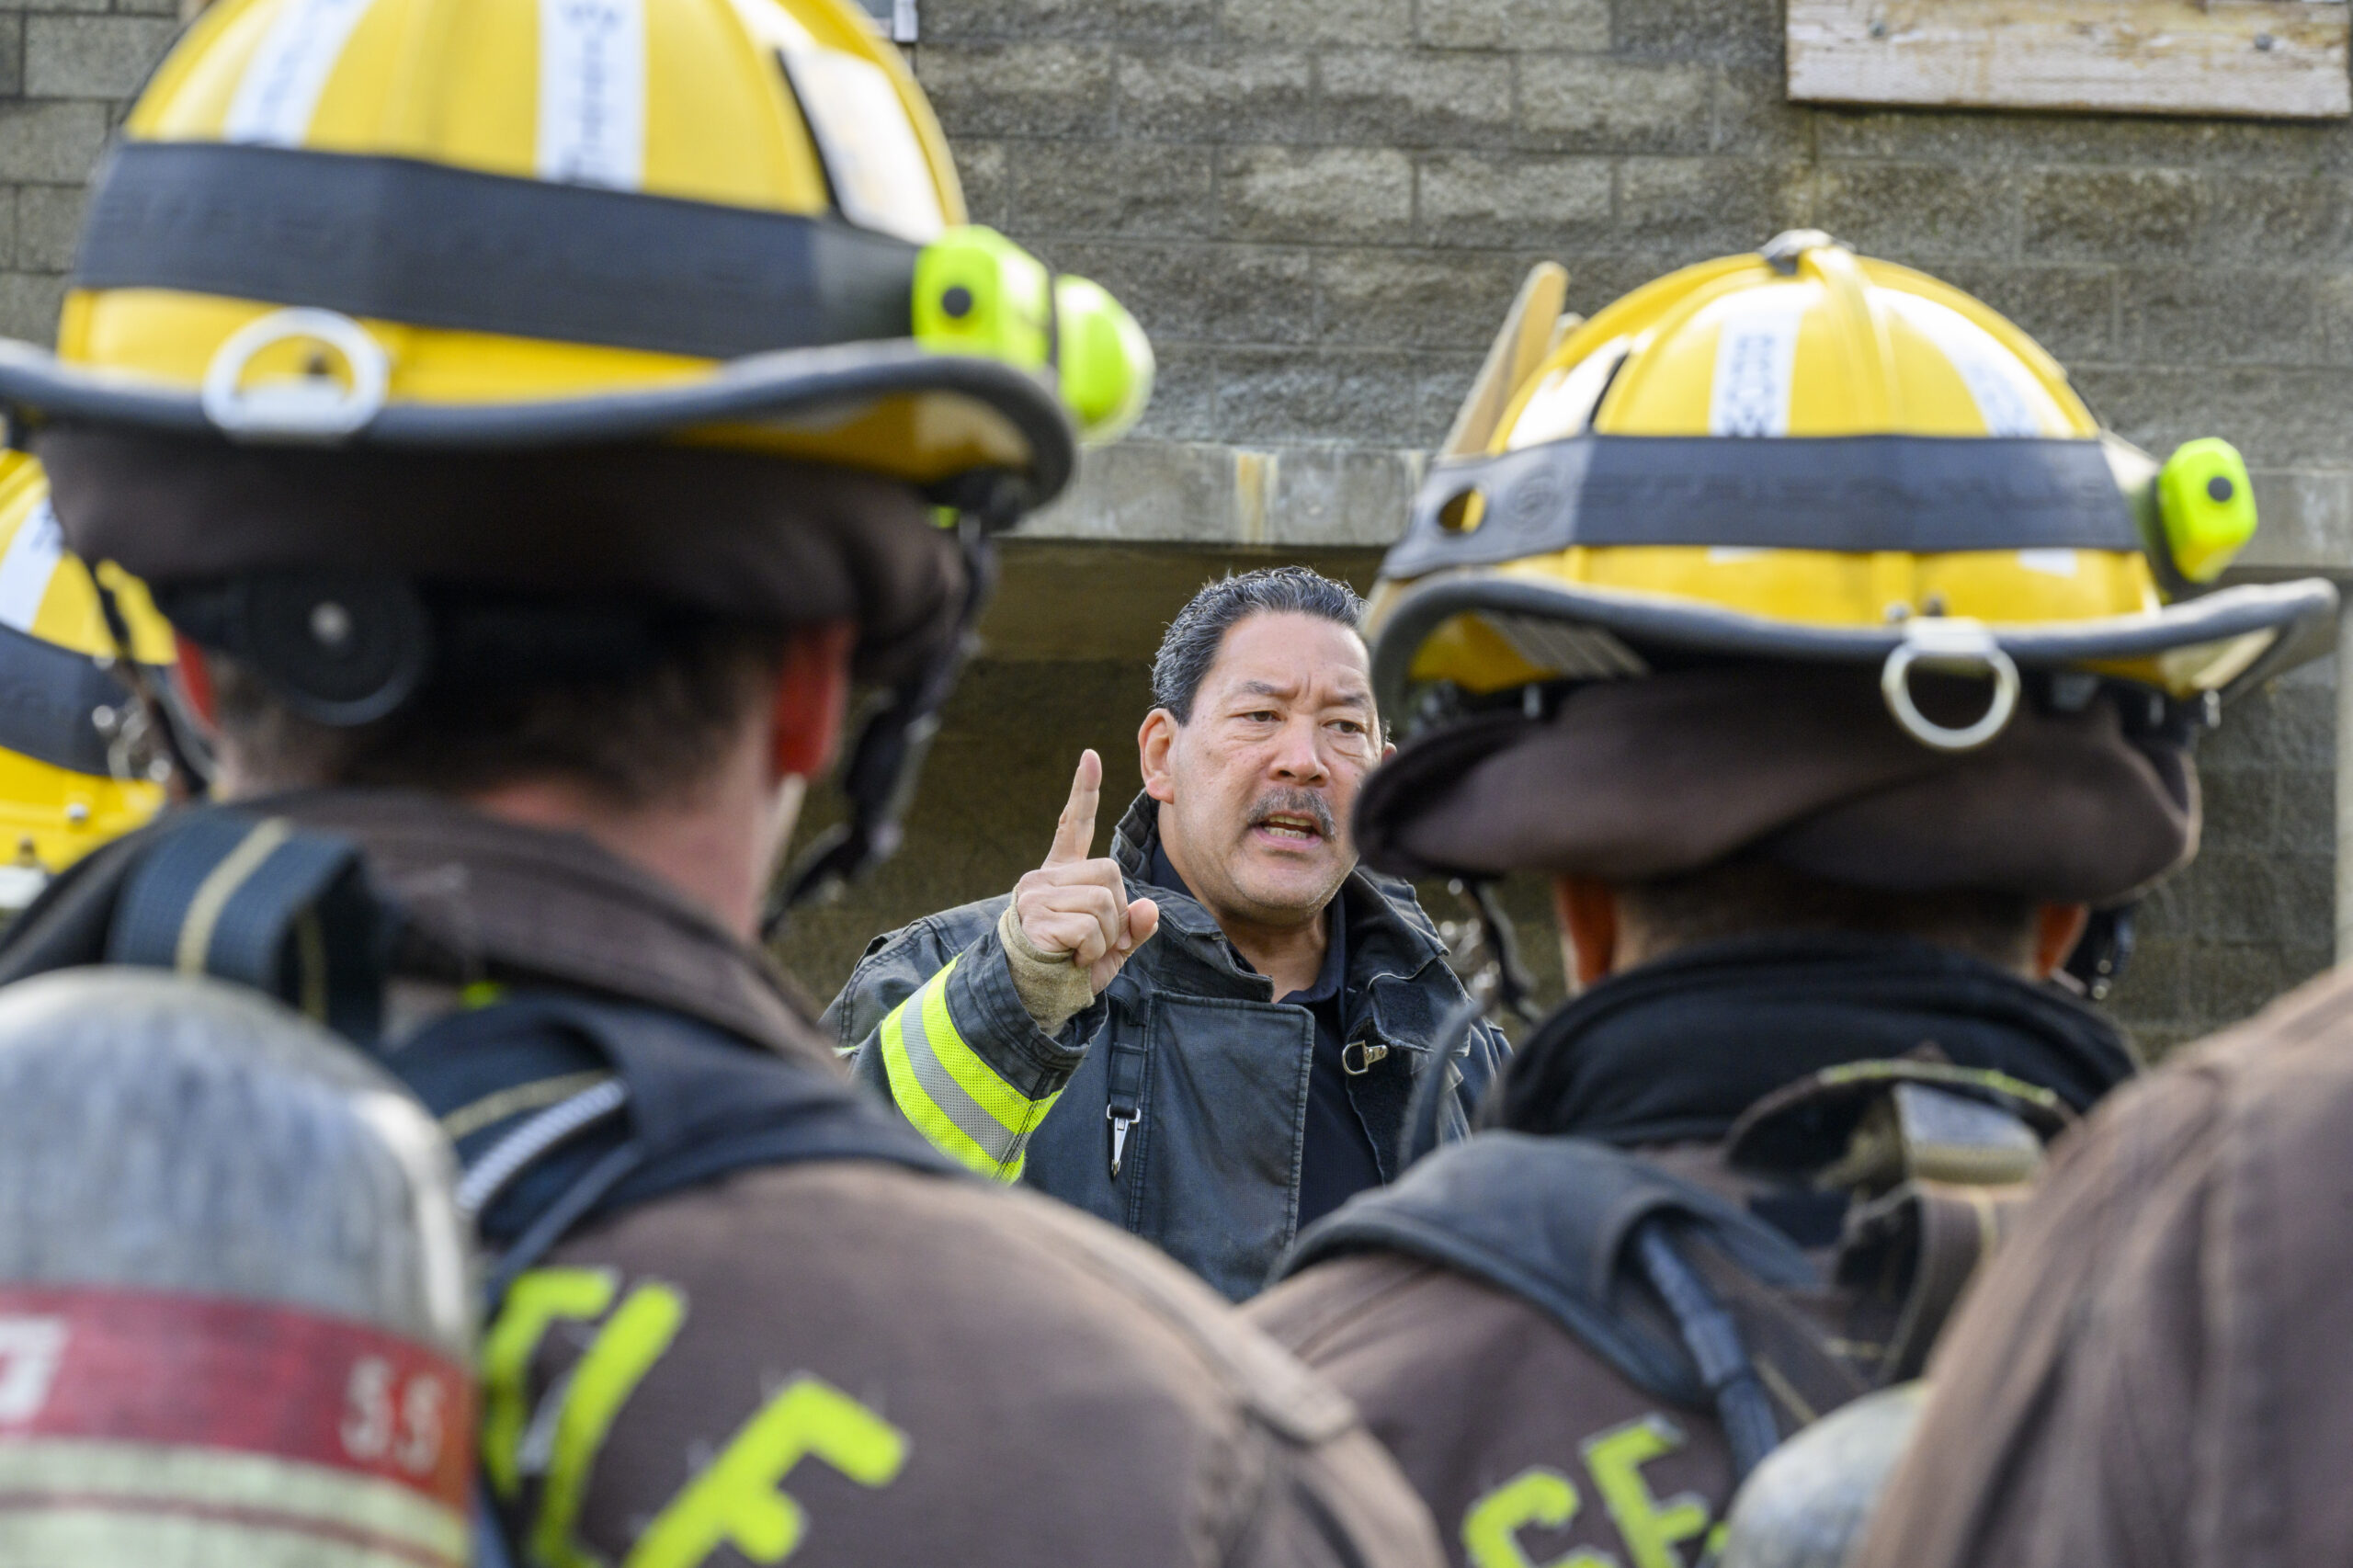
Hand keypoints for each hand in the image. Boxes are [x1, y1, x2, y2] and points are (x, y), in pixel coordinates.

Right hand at [1013, 750, 1160, 992]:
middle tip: (1098, 940)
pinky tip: (1075, 958)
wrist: (1035, 998)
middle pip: (1110, 872)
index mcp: (1061, 875)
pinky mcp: (1035, 918)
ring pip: (1103, 901)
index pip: (1073, 824)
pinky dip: (1094, 949)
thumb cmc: (1071, 968)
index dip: (1084, 791)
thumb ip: (1133, 927)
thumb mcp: (1112, 948)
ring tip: (1084, 951)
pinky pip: (1090, 927)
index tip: (1090, 756)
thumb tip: (1148, 909)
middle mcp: (1044, 878)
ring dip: (1107, 936)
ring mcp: (1037, 896)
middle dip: (1117, 912)